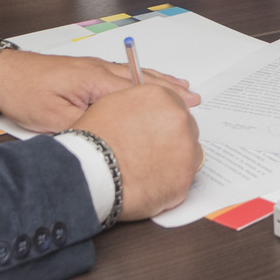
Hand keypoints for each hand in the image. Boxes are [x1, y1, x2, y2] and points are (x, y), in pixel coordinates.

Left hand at [0, 50, 198, 131]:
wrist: (2, 73)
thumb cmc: (25, 94)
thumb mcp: (54, 121)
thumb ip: (87, 128)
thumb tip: (111, 138)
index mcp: (95, 80)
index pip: (137, 91)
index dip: (162, 101)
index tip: (186, 107)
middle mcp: (98, 69)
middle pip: (142, 79)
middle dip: (169, 89)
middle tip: (194, 98)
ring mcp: (92, 67)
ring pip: (133, 74)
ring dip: (158, 82)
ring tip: (182, 88)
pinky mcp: (85, 70)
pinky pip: (121, 74)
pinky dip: (141, 79)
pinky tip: (146, 82)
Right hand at [69, 83, 201, 221]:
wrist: (91, 172)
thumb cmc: (94, 142)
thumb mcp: (112, 104)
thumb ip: (138, 103)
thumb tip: (144, 110)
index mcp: (161, 97)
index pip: (175, 103)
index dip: (164, 118)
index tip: (159, 128)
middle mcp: (178, 118)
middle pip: (185, 127)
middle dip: (171, 137)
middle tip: (150, 150)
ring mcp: (186, 148)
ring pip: (188, 152)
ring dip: (174, 158)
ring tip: (148, 167)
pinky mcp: (186, 177)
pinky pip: (184, 177)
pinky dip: (171, 181)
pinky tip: (151, 182)